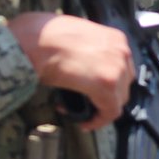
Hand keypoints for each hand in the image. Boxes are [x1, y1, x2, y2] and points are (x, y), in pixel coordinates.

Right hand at [8, 12, 135, 131]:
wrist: (35, 40)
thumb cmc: (47, 36)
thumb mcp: (77, 36)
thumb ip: (90, 52)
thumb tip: (86, 69)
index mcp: (115, 38)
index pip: (122, 68)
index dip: (110, 84)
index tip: (95, 93)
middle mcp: (121, 51)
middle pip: (123, 85)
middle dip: (106, 97)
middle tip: (87, 102)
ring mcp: (116, 68)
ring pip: (118, 99)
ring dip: (100, 108)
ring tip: (80, 111)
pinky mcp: (106, 85)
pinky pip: (110, 111)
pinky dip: (98, 120)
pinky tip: (85, 123)